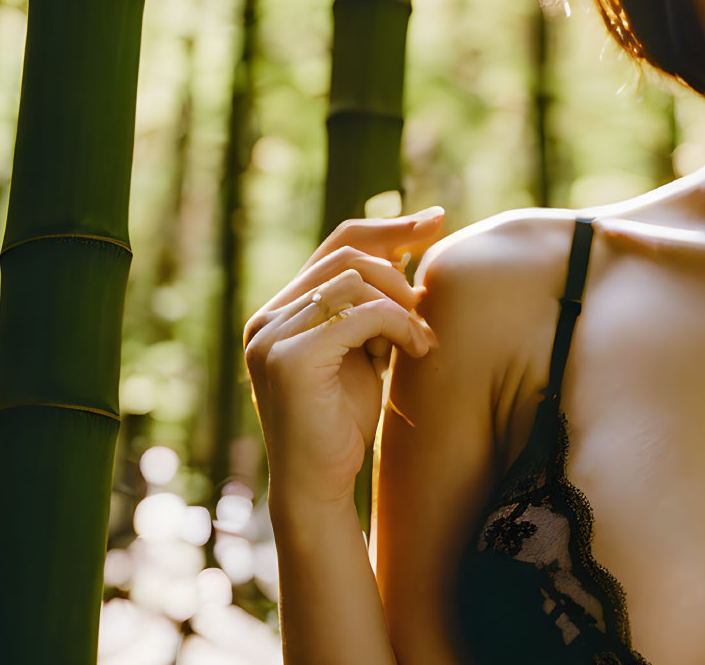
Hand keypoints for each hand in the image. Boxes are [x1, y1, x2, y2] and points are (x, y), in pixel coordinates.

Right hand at [243, 207, 445, 507]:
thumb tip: (409, 247)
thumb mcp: (362, 350)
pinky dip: (398, 325)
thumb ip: (371, 306)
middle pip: (347, 256)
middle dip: (400, 269)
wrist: (320, 485)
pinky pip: (360, 314)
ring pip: (354, 280)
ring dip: (401, 304)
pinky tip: (416, 350)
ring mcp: (271, 336)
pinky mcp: (289, 358)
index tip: (437, 219)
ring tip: (421, 339)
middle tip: (428, 305)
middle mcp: (267, 317)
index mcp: (281, 310)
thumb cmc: (343, 422)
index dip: (388, 228)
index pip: (336, 245)